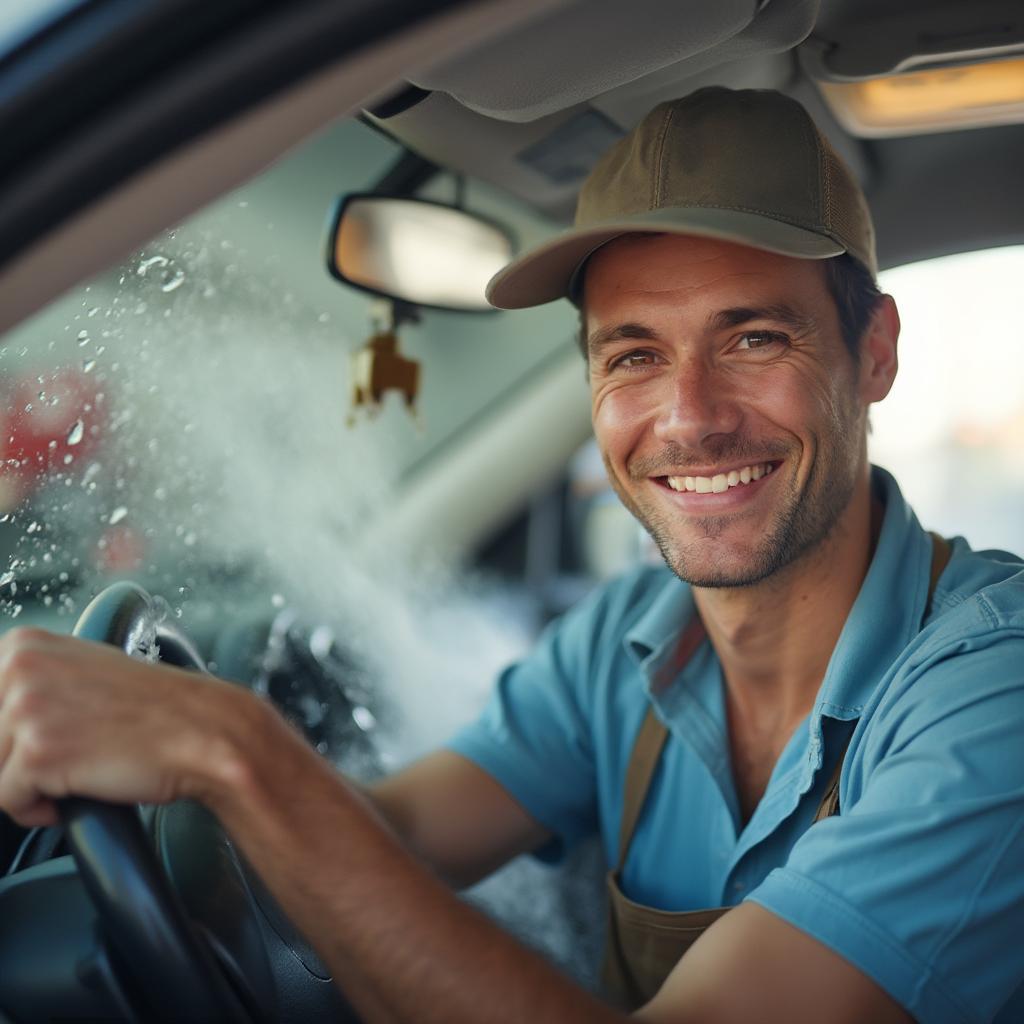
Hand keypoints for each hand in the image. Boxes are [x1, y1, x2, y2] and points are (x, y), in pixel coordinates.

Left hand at [0, 626, 253, 827]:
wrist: (201, 732)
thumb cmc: (151, 710)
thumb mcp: (81, 674)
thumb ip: (30, 684)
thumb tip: (4, 722)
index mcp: (23, 645)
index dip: (12, 737)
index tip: (48, 739)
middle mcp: (19, 668)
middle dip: (18, 762)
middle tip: (71, 754)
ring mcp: (26, 708)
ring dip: (30, 786)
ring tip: (81, 768)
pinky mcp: (37, 752)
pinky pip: (8, 803)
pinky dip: (40, 810)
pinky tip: (82, 786)